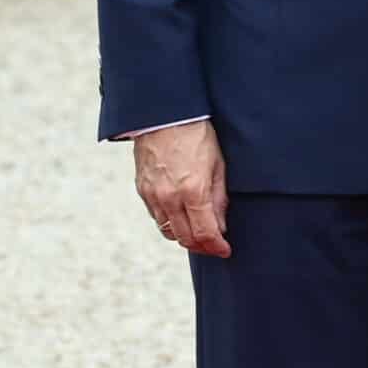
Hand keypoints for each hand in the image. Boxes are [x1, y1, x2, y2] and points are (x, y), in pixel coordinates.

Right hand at [133, 120, 229, 257]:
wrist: (164, 117)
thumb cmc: (198, 136)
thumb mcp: (219, 165)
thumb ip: (219, 199)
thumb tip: (221, 226)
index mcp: (193, 191)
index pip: (205, 232)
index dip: (216, 247)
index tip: (225, 250)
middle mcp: (169, 198)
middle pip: (185, 238)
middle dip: (202, 247)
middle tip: (215, 247)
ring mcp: (153, 195)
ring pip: (168, 231)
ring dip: (185, 238)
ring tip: (201, 235)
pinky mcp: (142, 190)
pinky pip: (157, 217)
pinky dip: (170, 224)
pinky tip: (183, 219)